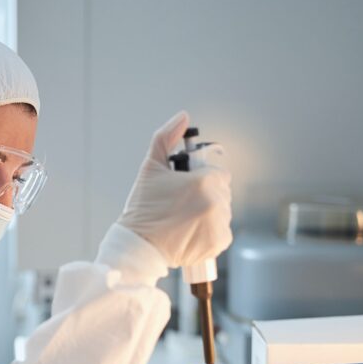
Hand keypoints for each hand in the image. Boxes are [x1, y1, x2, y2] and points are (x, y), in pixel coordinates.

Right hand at [115, 111, 232, 268]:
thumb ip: (166, 137)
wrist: (139, 245)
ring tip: (186, 219)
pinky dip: (211, 233)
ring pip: (223, 212)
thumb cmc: (143, 209)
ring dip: (210, 214)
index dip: (204, 178)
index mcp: (204, 181)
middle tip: (184, 204)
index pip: (220, 173)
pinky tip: (192, 232)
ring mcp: (218, 224)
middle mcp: (215, 203)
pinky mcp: (218, 243)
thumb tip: (182, 118)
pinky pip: (223, 232)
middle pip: (222, 193)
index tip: (190, 187)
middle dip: (207, 195)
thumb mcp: (151, 167)